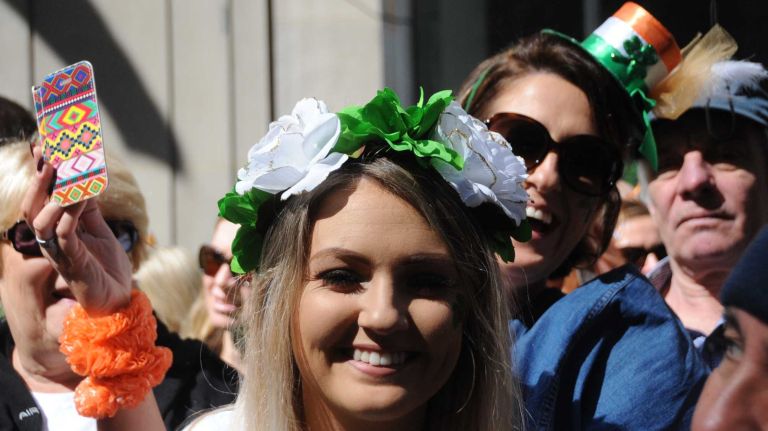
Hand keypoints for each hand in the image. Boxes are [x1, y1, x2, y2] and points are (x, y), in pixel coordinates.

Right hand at [21, 145, 132, 315]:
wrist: (117, 300)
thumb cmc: (105, 267)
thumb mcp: (99, 230)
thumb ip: (89, 208)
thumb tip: (87, 177)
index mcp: (55, 229)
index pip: (41, 196)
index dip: (41, 172)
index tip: (43, 143)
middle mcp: (50, 239)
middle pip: (33, 204)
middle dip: (41, 177)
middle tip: (51, 151)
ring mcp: (58, 251)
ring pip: (43, 218)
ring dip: (54, 193)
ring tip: (67, 171)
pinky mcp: (71, 263)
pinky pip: (65, 233)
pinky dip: (71, 213)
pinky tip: (83, 196)